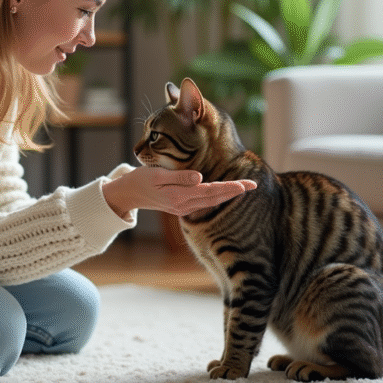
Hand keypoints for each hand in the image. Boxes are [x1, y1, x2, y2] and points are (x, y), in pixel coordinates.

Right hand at [102, 166, 256, 218]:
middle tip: (254, 185)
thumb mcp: (158, 175)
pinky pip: (203, 202)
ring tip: (244, 187)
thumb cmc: (142, 179)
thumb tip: (201, 178)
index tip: (244, 185)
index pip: (210, 191)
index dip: (229, 188)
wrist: (129, 194)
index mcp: (179, 196)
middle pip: (215, 198)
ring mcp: (183, 208)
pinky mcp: (181, 206)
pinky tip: (225, 192)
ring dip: (228, 194)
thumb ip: (180, 177)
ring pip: (211, 201)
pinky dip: (217, 196)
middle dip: (235, 192)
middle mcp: (184, 205)